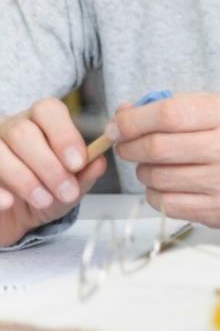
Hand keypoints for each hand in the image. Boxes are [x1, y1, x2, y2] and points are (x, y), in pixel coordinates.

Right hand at [0, 98, 109, 246]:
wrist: (14, 220)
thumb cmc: (46, 195)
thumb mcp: (71, 188)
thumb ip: (85, 175)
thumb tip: (98, 162)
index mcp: (39, 123)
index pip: (48, 110)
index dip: (64, 135)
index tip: (77, 163)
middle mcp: (9, 128)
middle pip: (22, 131)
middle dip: (48, 164)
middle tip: (66, 191)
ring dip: (24, 178)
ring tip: (44, 200)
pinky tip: (9, 203)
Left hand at [110, 93, 219, 230]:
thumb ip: (175, 107)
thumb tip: (124, 115)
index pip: (168, 114)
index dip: (132, 121)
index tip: (118, 126)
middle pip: (157, 148)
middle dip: (130, 147)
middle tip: (126, 146)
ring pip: (157, 177)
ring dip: (144, 171)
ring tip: (154, 166)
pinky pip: (166, 203)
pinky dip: (155, 194)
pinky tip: (166, 185)